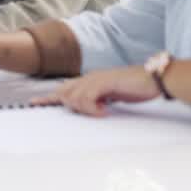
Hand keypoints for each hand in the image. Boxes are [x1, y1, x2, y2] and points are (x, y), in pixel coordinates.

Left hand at [34, 65, 159, 115]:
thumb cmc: (138, 88)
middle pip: (65, 93)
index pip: (66, 88)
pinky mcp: (106, 82)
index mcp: (92, 81)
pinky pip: (88, 97)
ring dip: (84, 108)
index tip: (34, 104)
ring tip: (102, 111)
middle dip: (66, 104)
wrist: (156, 78)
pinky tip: (106, 110)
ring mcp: (98, 78)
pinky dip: (93, 108)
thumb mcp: (114, 97)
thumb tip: (92, 110)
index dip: (49, 97)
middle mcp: (91, 77)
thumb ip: (100, 101)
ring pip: (74, 96)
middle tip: (86, 112)